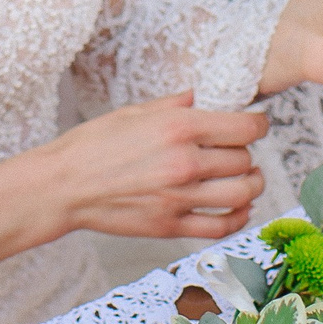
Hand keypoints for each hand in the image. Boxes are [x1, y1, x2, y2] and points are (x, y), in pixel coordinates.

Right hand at [0, 92, 268, 267]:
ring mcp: (180, 197)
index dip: (258, 125)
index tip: (257, 125)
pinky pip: (221, 226)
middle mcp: (185, 162)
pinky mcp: (172, 226)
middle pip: (244, 160)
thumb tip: (197, 97)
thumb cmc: (92, 144)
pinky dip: (238, 218)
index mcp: (178, 127)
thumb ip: (172, 104)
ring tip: (249, 179)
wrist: (64, 186)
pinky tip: (237, 208)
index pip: (244, 128)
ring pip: (242, 194)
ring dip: (252, 186)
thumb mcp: (132, 111)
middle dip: (247, 154)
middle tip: (239, 151)